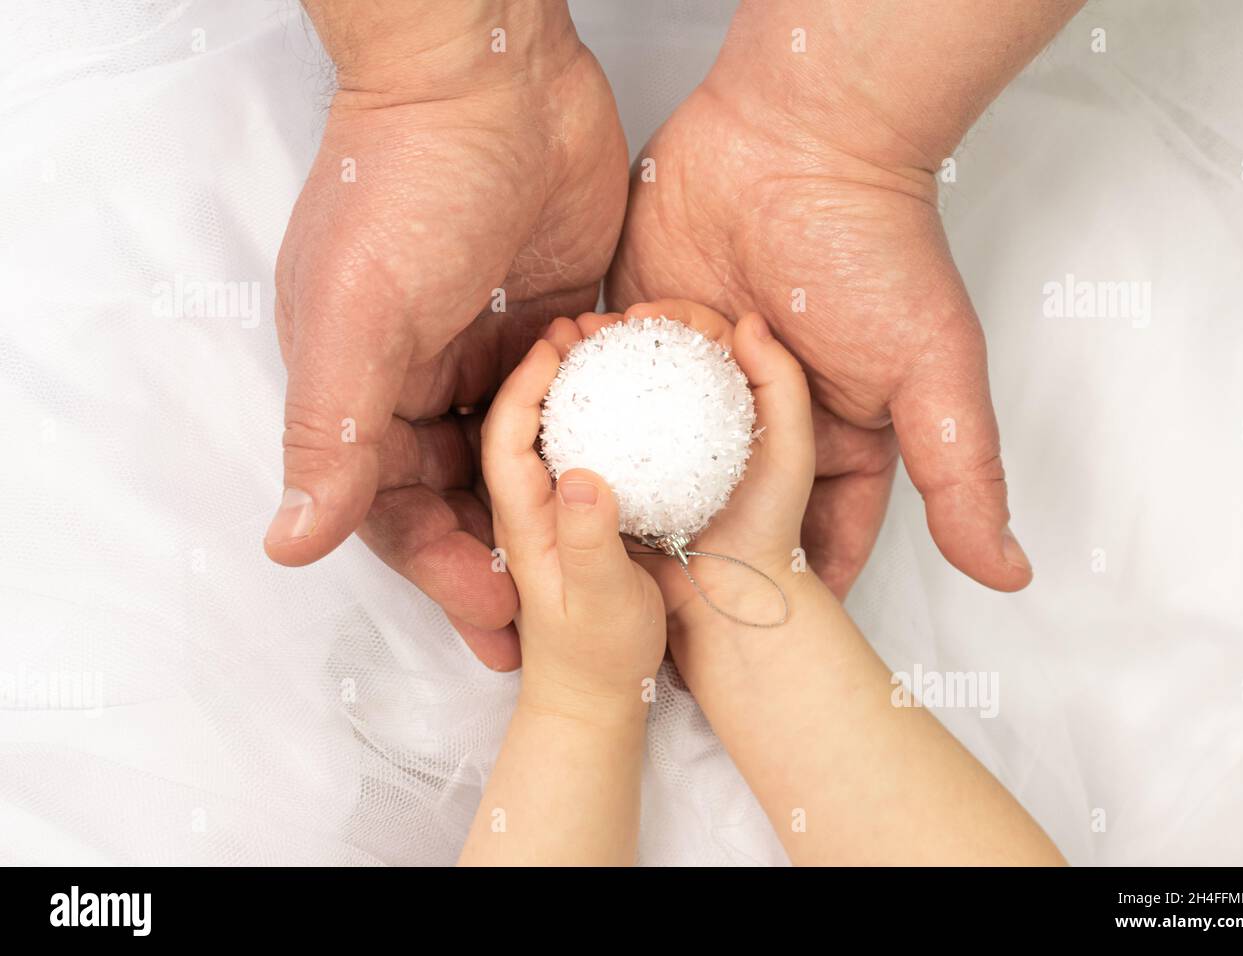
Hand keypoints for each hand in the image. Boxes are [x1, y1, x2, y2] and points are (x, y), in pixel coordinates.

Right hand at [264, 2, 627, 669]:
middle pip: (459, 496)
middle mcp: (425, 380)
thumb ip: (333, 431)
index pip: (394, 507)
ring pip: (520, 459)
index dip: (441, 572)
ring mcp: (493, 352)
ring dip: (551, 512)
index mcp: (363, 388)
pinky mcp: (555, 322)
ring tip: (604, 575)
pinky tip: (638, 489)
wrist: (492, 77)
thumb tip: (288, 544)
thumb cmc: (408, 184)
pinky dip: (595, 444)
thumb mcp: (359, 315)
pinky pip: (573, 405)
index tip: (496, 625)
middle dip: (499, 560)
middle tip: (549, 626)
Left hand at [480, 326, 665, 715]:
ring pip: (539, 432)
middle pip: (513, 423)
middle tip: (582, 324)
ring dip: (561, 386)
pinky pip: (564, 449)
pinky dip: (581, 411)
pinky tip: (616, 386)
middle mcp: (520, 505)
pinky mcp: (564, 512)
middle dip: (539, 370)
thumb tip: (584, 476)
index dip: (524, 387)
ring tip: (601, 338)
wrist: (593, 707)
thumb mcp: (602, 604)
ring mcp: (540, 508)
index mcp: (515, 520)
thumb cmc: (597, 663)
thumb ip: (589, 543)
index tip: (559, 343)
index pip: (503, 438)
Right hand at [572, 300, 814, 645]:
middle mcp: (681, 415)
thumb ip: (783, 386)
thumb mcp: (790, 454)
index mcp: (724, 396)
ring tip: (561, 348)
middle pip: (644, 355)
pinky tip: (551, 402)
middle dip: (611, 329)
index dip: (670, 312)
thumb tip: (748, 320)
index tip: (644, 315)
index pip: (696, 334)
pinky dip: (569, 414)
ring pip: (610, 391)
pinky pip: (589, 439)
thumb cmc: (768, 525)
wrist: (729, 595)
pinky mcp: (613, 478)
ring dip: (582, 362)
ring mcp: (643, 447)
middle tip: (587, 326)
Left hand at [607, 11, 1042, 596]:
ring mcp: (699, 374)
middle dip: (699, 557)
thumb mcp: (933, 374)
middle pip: (730, 505)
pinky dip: (592, 415)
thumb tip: (1010, 575)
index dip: (796, 583)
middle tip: (662, 618)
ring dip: (636, 493)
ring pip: (661, 455)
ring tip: (596, 555)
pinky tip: (562, 462)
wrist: (798, 140)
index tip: (757, 643)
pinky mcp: (645, 328)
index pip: (819, 527)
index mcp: (833, 430)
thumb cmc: (875, 251)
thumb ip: (963, 477)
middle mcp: (763, 412)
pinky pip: (611, 388)